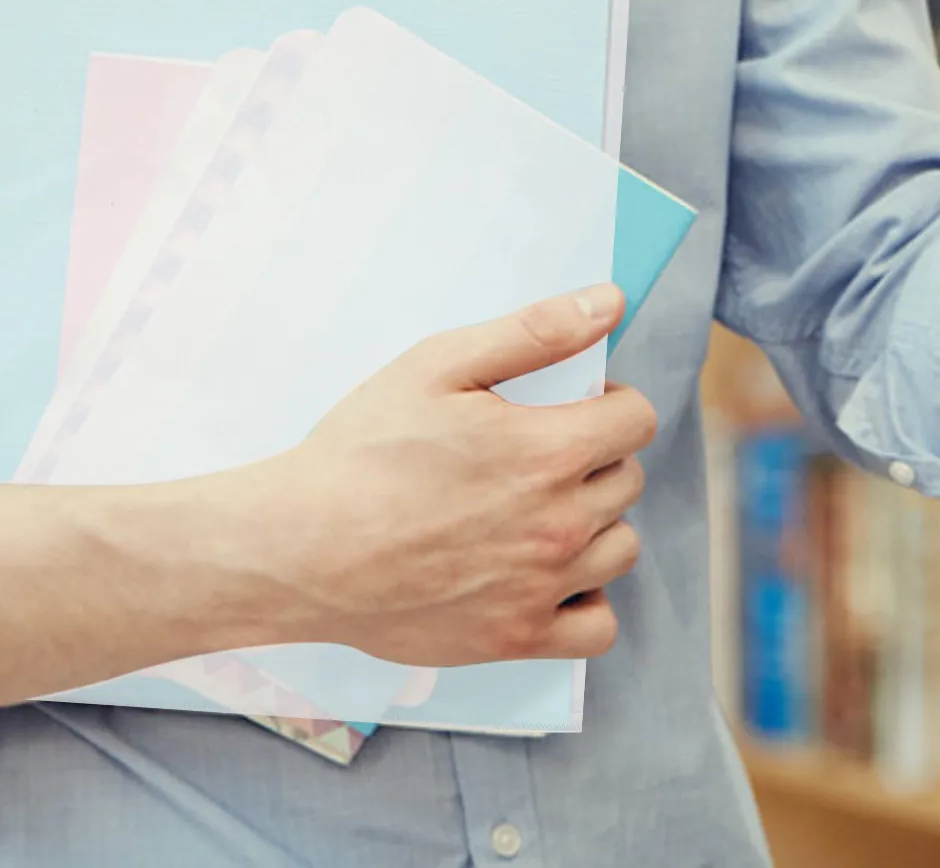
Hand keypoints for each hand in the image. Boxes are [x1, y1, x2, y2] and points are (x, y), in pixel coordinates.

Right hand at [259, 285, 655, 666]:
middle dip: (595, 456)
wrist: (303, 547)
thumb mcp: (439, 365)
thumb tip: (609, 302)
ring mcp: (542, 589)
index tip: (570, 406)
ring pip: (621, 547)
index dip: (608, 402)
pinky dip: (586, 598)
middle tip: (534, 453)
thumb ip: (533, 332)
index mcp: (547, 451)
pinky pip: (599, 625)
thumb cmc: (363, 450)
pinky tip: (545, 573)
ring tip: (536, 509)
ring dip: (595, 522)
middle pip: (628, 479)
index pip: (636, 420)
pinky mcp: (518, 639)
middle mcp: (560, 524)